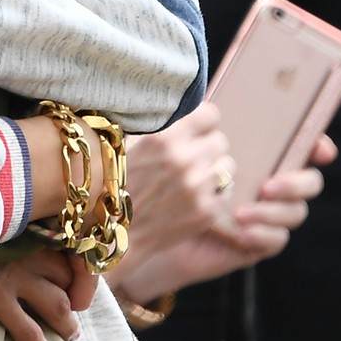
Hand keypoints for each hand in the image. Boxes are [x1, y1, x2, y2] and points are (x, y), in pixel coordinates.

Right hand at [115, 104, 235, 277]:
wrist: (113, 230)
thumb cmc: (116, 182)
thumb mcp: (131, 143)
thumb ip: (161, 127)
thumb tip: (182, 111)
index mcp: (165, 138)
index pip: (211, 115)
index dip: (203, 122)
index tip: (195, 130)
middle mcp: (185, 160)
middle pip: (220, 141)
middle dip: (207, 147)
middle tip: (191, 157)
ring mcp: (198, 187)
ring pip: (227, 166)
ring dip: (213, 169)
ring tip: (194, 177)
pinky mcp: (207, 211)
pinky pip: (225, 192)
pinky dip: (213, 193)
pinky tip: (193, 197)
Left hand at [115, 132, 334, 303]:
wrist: (145, 224)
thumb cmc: (160, 178)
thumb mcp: (178, 146)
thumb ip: (198, 127)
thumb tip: (210, 105)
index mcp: (256, 155)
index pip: (297, 145)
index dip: (315, 144)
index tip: (319, 148)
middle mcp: (268, 183)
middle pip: (307, 180)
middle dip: (297, 182)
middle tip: (268, 184)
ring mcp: (266, 214)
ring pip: (294, 212)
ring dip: (273, 211)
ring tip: (243, 211)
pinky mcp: (256, 242)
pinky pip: (276, 240)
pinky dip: (262, 234)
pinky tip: (241, 230)